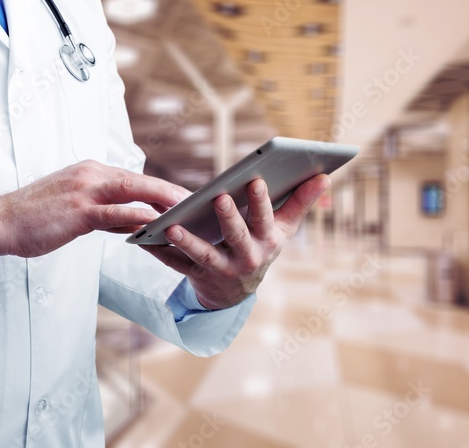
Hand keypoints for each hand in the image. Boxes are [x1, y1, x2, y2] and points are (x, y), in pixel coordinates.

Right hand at [0, 160, 190, 257]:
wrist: (0, 222)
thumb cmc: (34, 219)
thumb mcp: (74, 210)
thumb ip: (105, 213)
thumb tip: (133, 222)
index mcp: (88, 171)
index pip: (131, 178)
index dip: (158, 187)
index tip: (180, 195)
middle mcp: (88, 175)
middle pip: (137, 180)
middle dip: (168, 191)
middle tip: (193, 201)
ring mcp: (83, 191)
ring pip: (131, 191)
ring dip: (160, 200)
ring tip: (183, 212)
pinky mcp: (77, 211)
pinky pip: (113, 212)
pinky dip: (135, 216)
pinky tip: (153, 224)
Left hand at [142, 174, 330, 309]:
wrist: (236, 293)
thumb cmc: (260, 247)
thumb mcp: (282, 230)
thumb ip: (301, 202)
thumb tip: (324, 176)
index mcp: (267, 241)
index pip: (265, 219)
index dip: (261, 202)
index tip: (256, 180)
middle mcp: (246, 257)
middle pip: (236, 236)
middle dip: (229, 218)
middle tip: (219, 198)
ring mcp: (220, 269)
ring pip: (203, 254)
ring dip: (187, 241)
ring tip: (172, 226)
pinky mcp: (196, 276)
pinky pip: (175, 264)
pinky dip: (159, 251)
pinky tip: (144, 237)